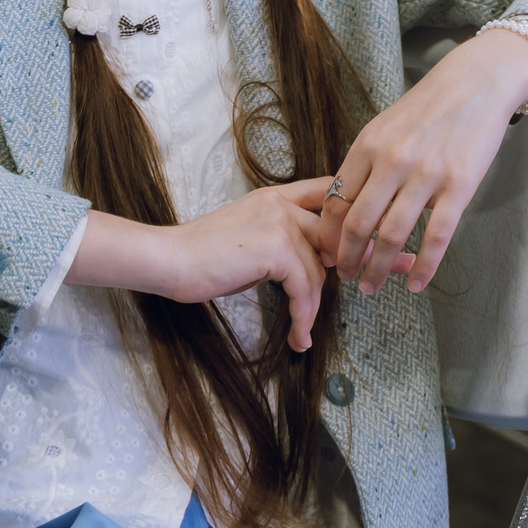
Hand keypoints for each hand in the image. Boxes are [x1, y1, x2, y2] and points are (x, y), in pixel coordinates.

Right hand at [75, 178, 335, 350]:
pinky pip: (303, 288)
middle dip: (347, 265)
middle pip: (331, 236)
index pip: (327, 192)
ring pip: (317, 271)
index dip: (346, 218)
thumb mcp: (249, 235)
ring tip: (302, 332)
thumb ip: (282, 239)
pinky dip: (302, 316)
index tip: (357, 246)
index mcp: (275, 196)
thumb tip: (316, 265)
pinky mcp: (276, 249)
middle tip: (355, 288)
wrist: (171, 259)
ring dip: (312, 307)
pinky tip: (297, 335)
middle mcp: (281, 204)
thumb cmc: (202, 255)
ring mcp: (279, 223)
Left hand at [320, 27, 527, 293]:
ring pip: (393, 235)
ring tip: (371, 286)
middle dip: (347, 259)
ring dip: (378, 268)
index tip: (327, 255)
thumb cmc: (428, 107)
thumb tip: (347, 206)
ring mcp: (426, 174)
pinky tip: (415, 284)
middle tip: (347, 279)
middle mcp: (391, 161)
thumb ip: (365, 164)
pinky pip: (437, 236)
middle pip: (358, 224)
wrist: (477, 83)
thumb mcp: (384, 127)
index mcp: (367, 146)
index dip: (328, 236)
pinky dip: (424, 267)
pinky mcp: (459, 185)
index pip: (336, 201)